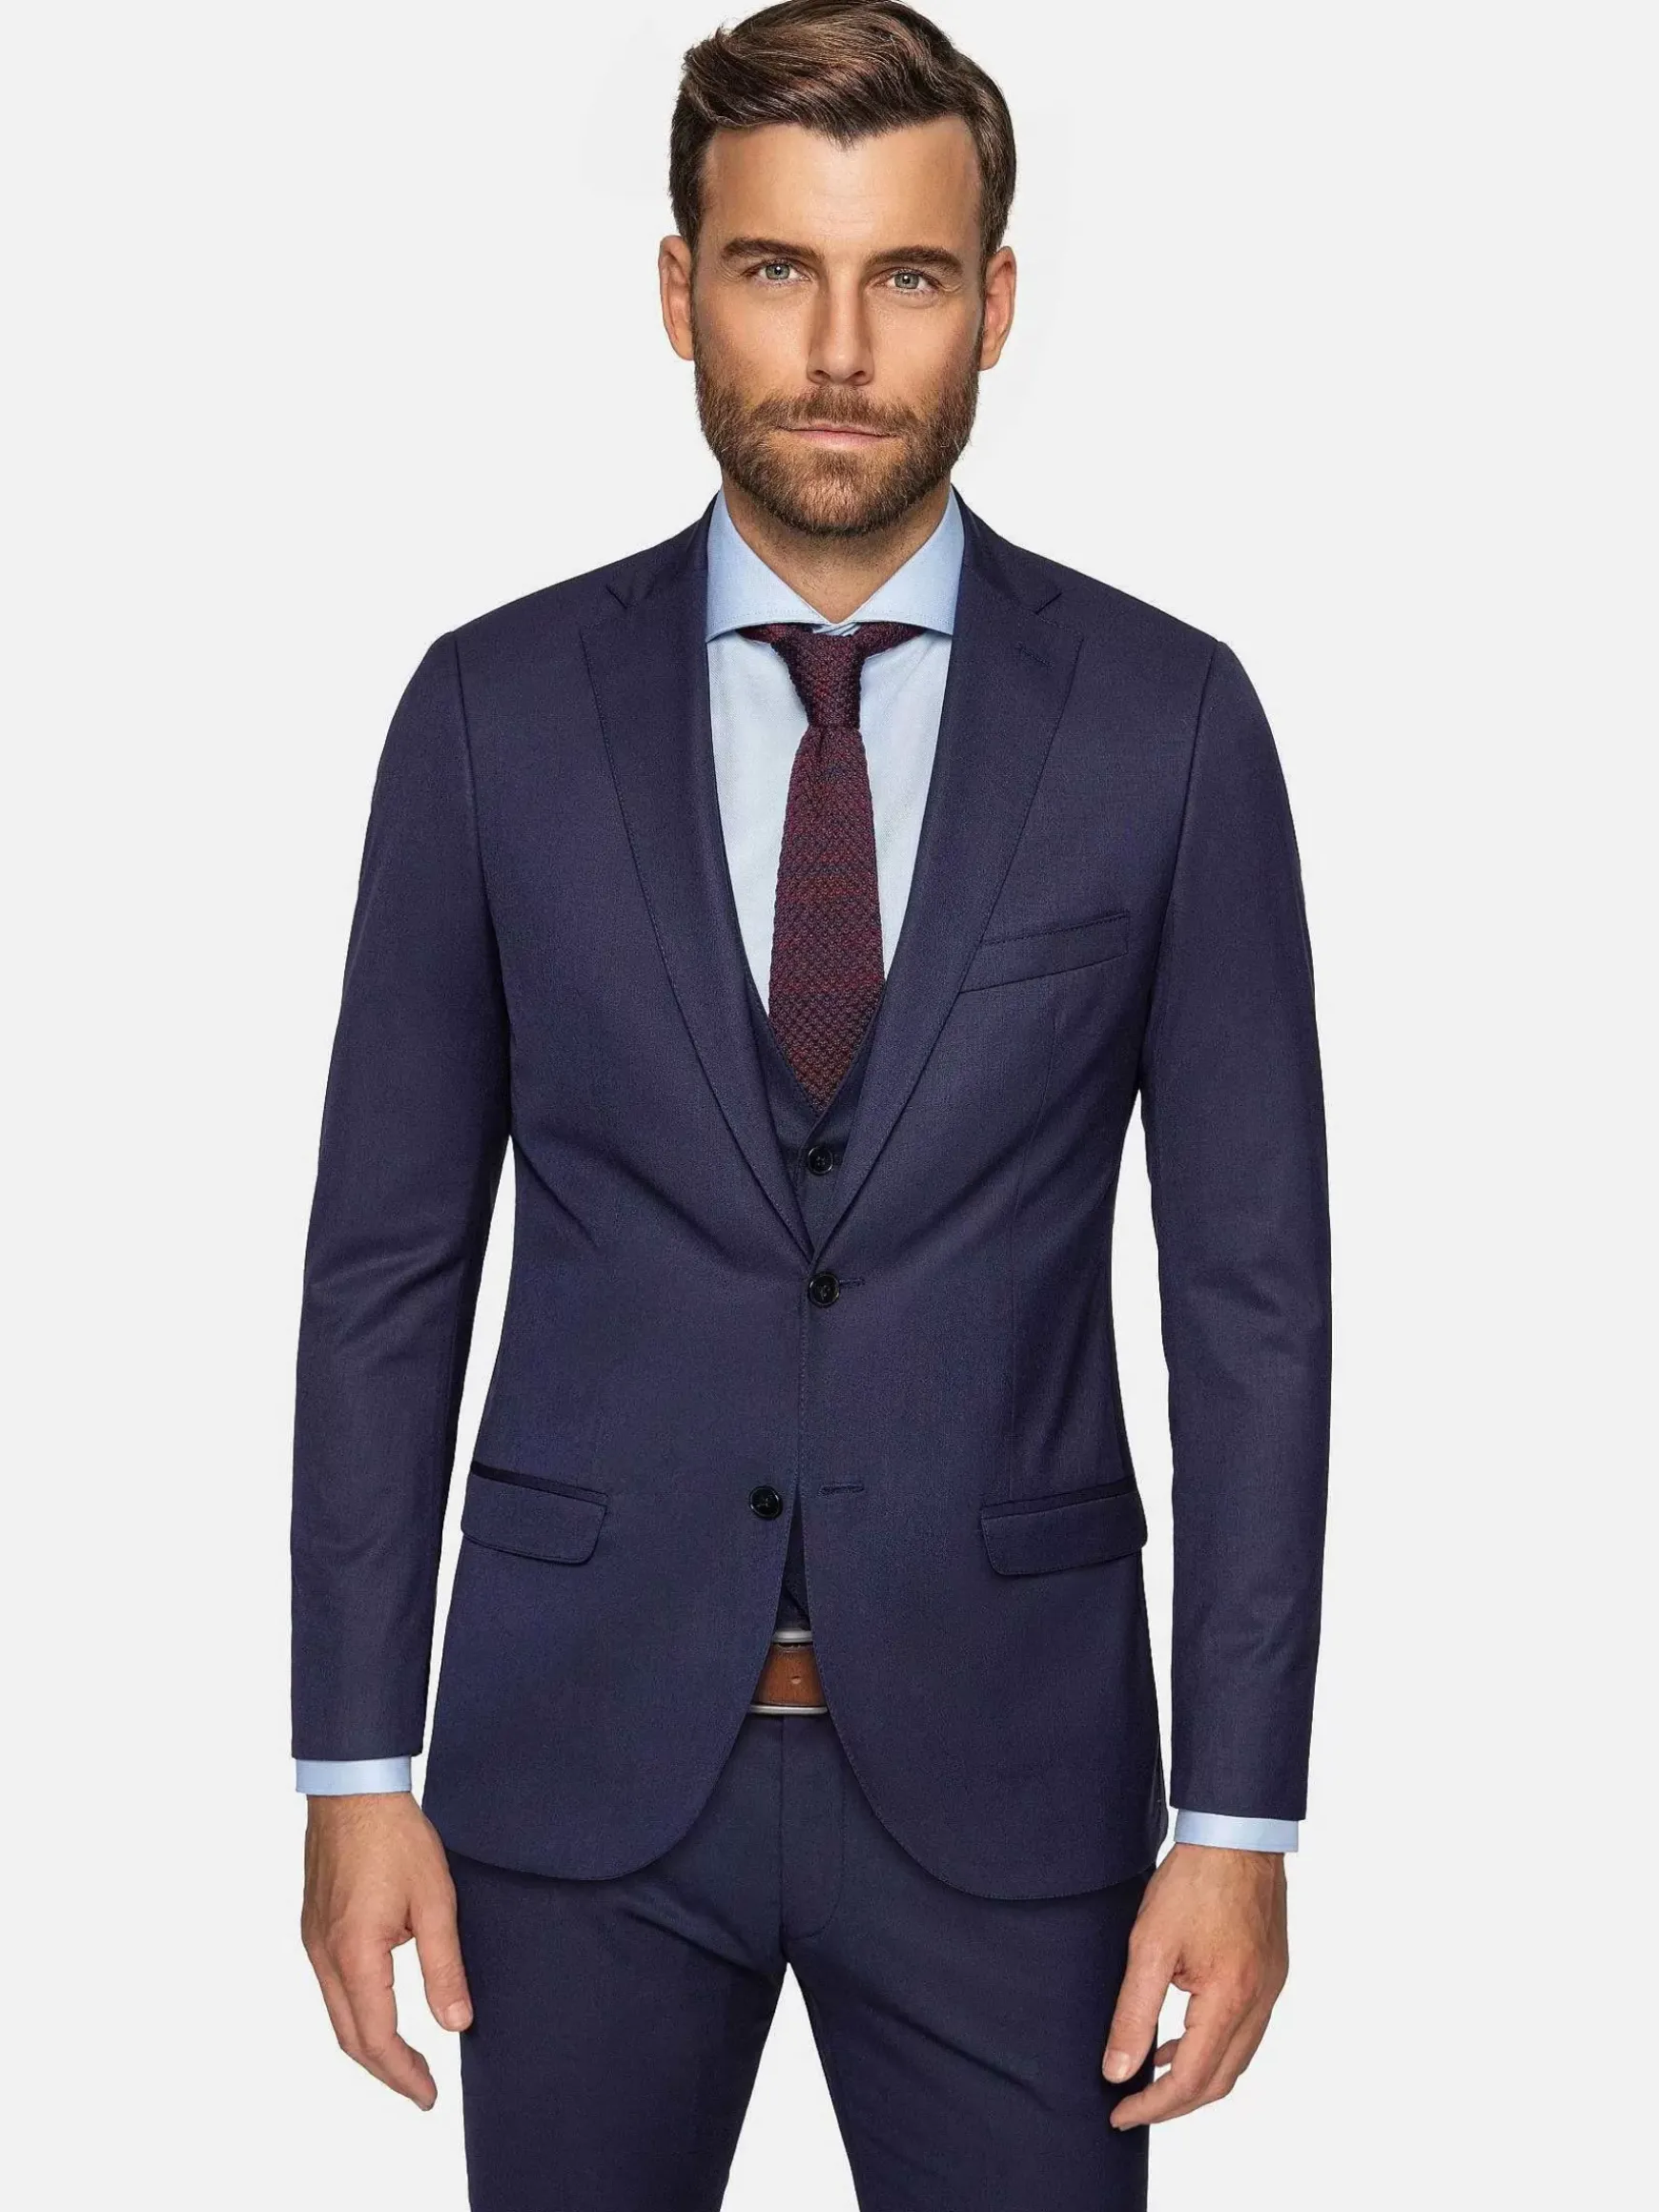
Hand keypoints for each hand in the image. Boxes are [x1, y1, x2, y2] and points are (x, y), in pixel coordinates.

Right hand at [301, 1791, 471, 2107]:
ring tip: (404, 2060)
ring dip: (369, 2044)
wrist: (353, 1789)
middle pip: (350, 2037)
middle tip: (420, 2088)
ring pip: (337, 2015)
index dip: (403, 2073)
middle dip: (385, 2070)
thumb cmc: (395, 1837)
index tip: (428, 2096)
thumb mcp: (435, 1901)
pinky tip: (381, 2010)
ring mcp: (314, 1942)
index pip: (377, 2037)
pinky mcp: (314, 1927)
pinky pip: (331, 1988)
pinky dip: (356, 2013)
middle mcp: (325, 1956)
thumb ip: (444, 1968)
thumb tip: (456, 2023)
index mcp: (355, 1955)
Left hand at [1103, 1843, 1287, 2127]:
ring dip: (1198, 2077)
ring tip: (1153, 2075)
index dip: (1153, 2105)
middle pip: (1220, 2081)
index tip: (1120, 2114)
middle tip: (1134, 2107)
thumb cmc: (1193, 1882)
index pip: (1192, 2080)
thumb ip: (1133, 2013)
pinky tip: (1183, 2036)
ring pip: (1237, 2060)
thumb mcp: (1149, 1946)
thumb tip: (1117, 2070)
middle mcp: (1260, 2003)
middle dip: (1176, 2103)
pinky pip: (1246, 2032)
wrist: (1237, 1834)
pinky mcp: (1272, 1973)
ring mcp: (1271, 1989)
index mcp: (1230, 2000)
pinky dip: (1215, 2047)